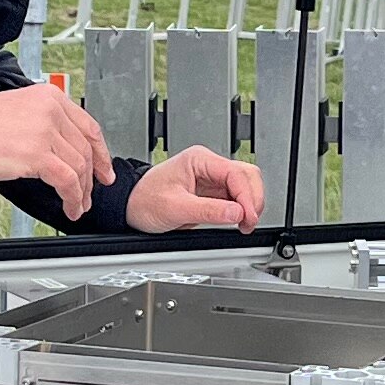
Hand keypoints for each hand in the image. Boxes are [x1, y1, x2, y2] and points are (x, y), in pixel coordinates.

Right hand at [0, 80, 113, 219]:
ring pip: (79, 167)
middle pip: (85, 149)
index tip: (103, 169)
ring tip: (77, 205)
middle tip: (90, 193)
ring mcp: (45, 131)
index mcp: (49, 97)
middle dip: (91, 177)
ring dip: (82, 192)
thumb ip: (45, 123)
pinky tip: (69, 206)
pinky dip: (72, 197)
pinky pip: (67, 180)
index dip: (100, 152)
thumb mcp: (20, 111)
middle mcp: (51, 111)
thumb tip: (62, 150)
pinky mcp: (37, 154)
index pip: (88, 126)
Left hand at [128, 145, 263, 234]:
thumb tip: (236, 213)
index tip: (248, 216)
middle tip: (249, 222)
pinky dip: (242, 210)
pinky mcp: (212, 192)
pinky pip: (236, 198)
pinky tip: (238, 221)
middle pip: (247, 176)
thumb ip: (208, 210)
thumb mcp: (175, 208)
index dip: (247, 196)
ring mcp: (212, 179)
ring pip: (245, 186)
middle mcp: (208, 166)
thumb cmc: (144, 200)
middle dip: (253, 199)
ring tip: (244, 224)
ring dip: (249, 205)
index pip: (235, 173)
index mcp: (199, 160)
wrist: (131, 206)